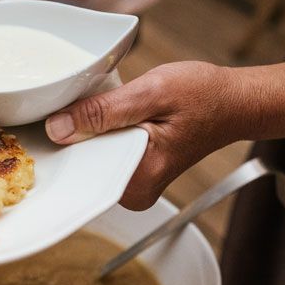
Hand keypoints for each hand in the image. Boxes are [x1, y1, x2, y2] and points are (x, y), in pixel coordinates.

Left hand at [45, 62, 249, 209]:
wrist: (234, 101)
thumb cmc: (204, 96)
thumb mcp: (152, 92)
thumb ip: (104, 112)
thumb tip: (58, 128)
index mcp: (137, 181)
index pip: (79, 167)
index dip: (60, 140)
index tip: (50, 119)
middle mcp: (133, 192)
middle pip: (81, 163)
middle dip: (73, 134)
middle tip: (78, 106)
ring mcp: (133, 184)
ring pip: (89, 157)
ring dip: (85, 131)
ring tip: (98, 109)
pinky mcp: (132, 172)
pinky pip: (101, 154)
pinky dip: (97, 133)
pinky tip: (106, 118)